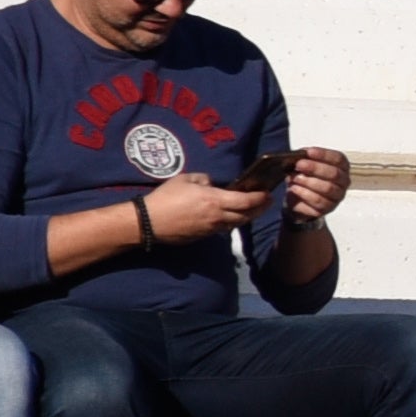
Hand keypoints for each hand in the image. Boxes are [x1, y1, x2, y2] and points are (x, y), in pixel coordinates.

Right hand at [143, 170, 278, 243]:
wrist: (147, 222)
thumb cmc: (166, 197)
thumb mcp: (186, 179)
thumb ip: (204, 179)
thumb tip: (213, 184)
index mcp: (215, 201)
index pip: (246, 201)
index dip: (260, 198)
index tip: (267, 193)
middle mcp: (217, 217)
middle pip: (246, 216)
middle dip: (259, 209)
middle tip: (267, 202)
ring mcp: (209, 229)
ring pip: (235, 224)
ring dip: (246, 217)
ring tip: (251, 209)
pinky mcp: (201, 237)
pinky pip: (221, 229)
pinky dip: (230, 223)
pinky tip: (230, 217)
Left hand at [279, 149, 350, 225]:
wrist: (300, 200)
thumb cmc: (307, 178)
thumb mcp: (306, 165)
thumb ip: (306, 158)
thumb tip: (299, 154)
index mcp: (342, 167)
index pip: (338, 159)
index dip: (324, 155)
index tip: (309, 152)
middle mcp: (344, 181)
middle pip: (334, 174)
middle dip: (315, 168)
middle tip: (299, 164)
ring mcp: (337, 196)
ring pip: (327, 188)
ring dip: (308, 181)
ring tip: (294, 178)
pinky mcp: (328, 208)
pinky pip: (318, 201)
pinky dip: (304, 194)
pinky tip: (294, 188)